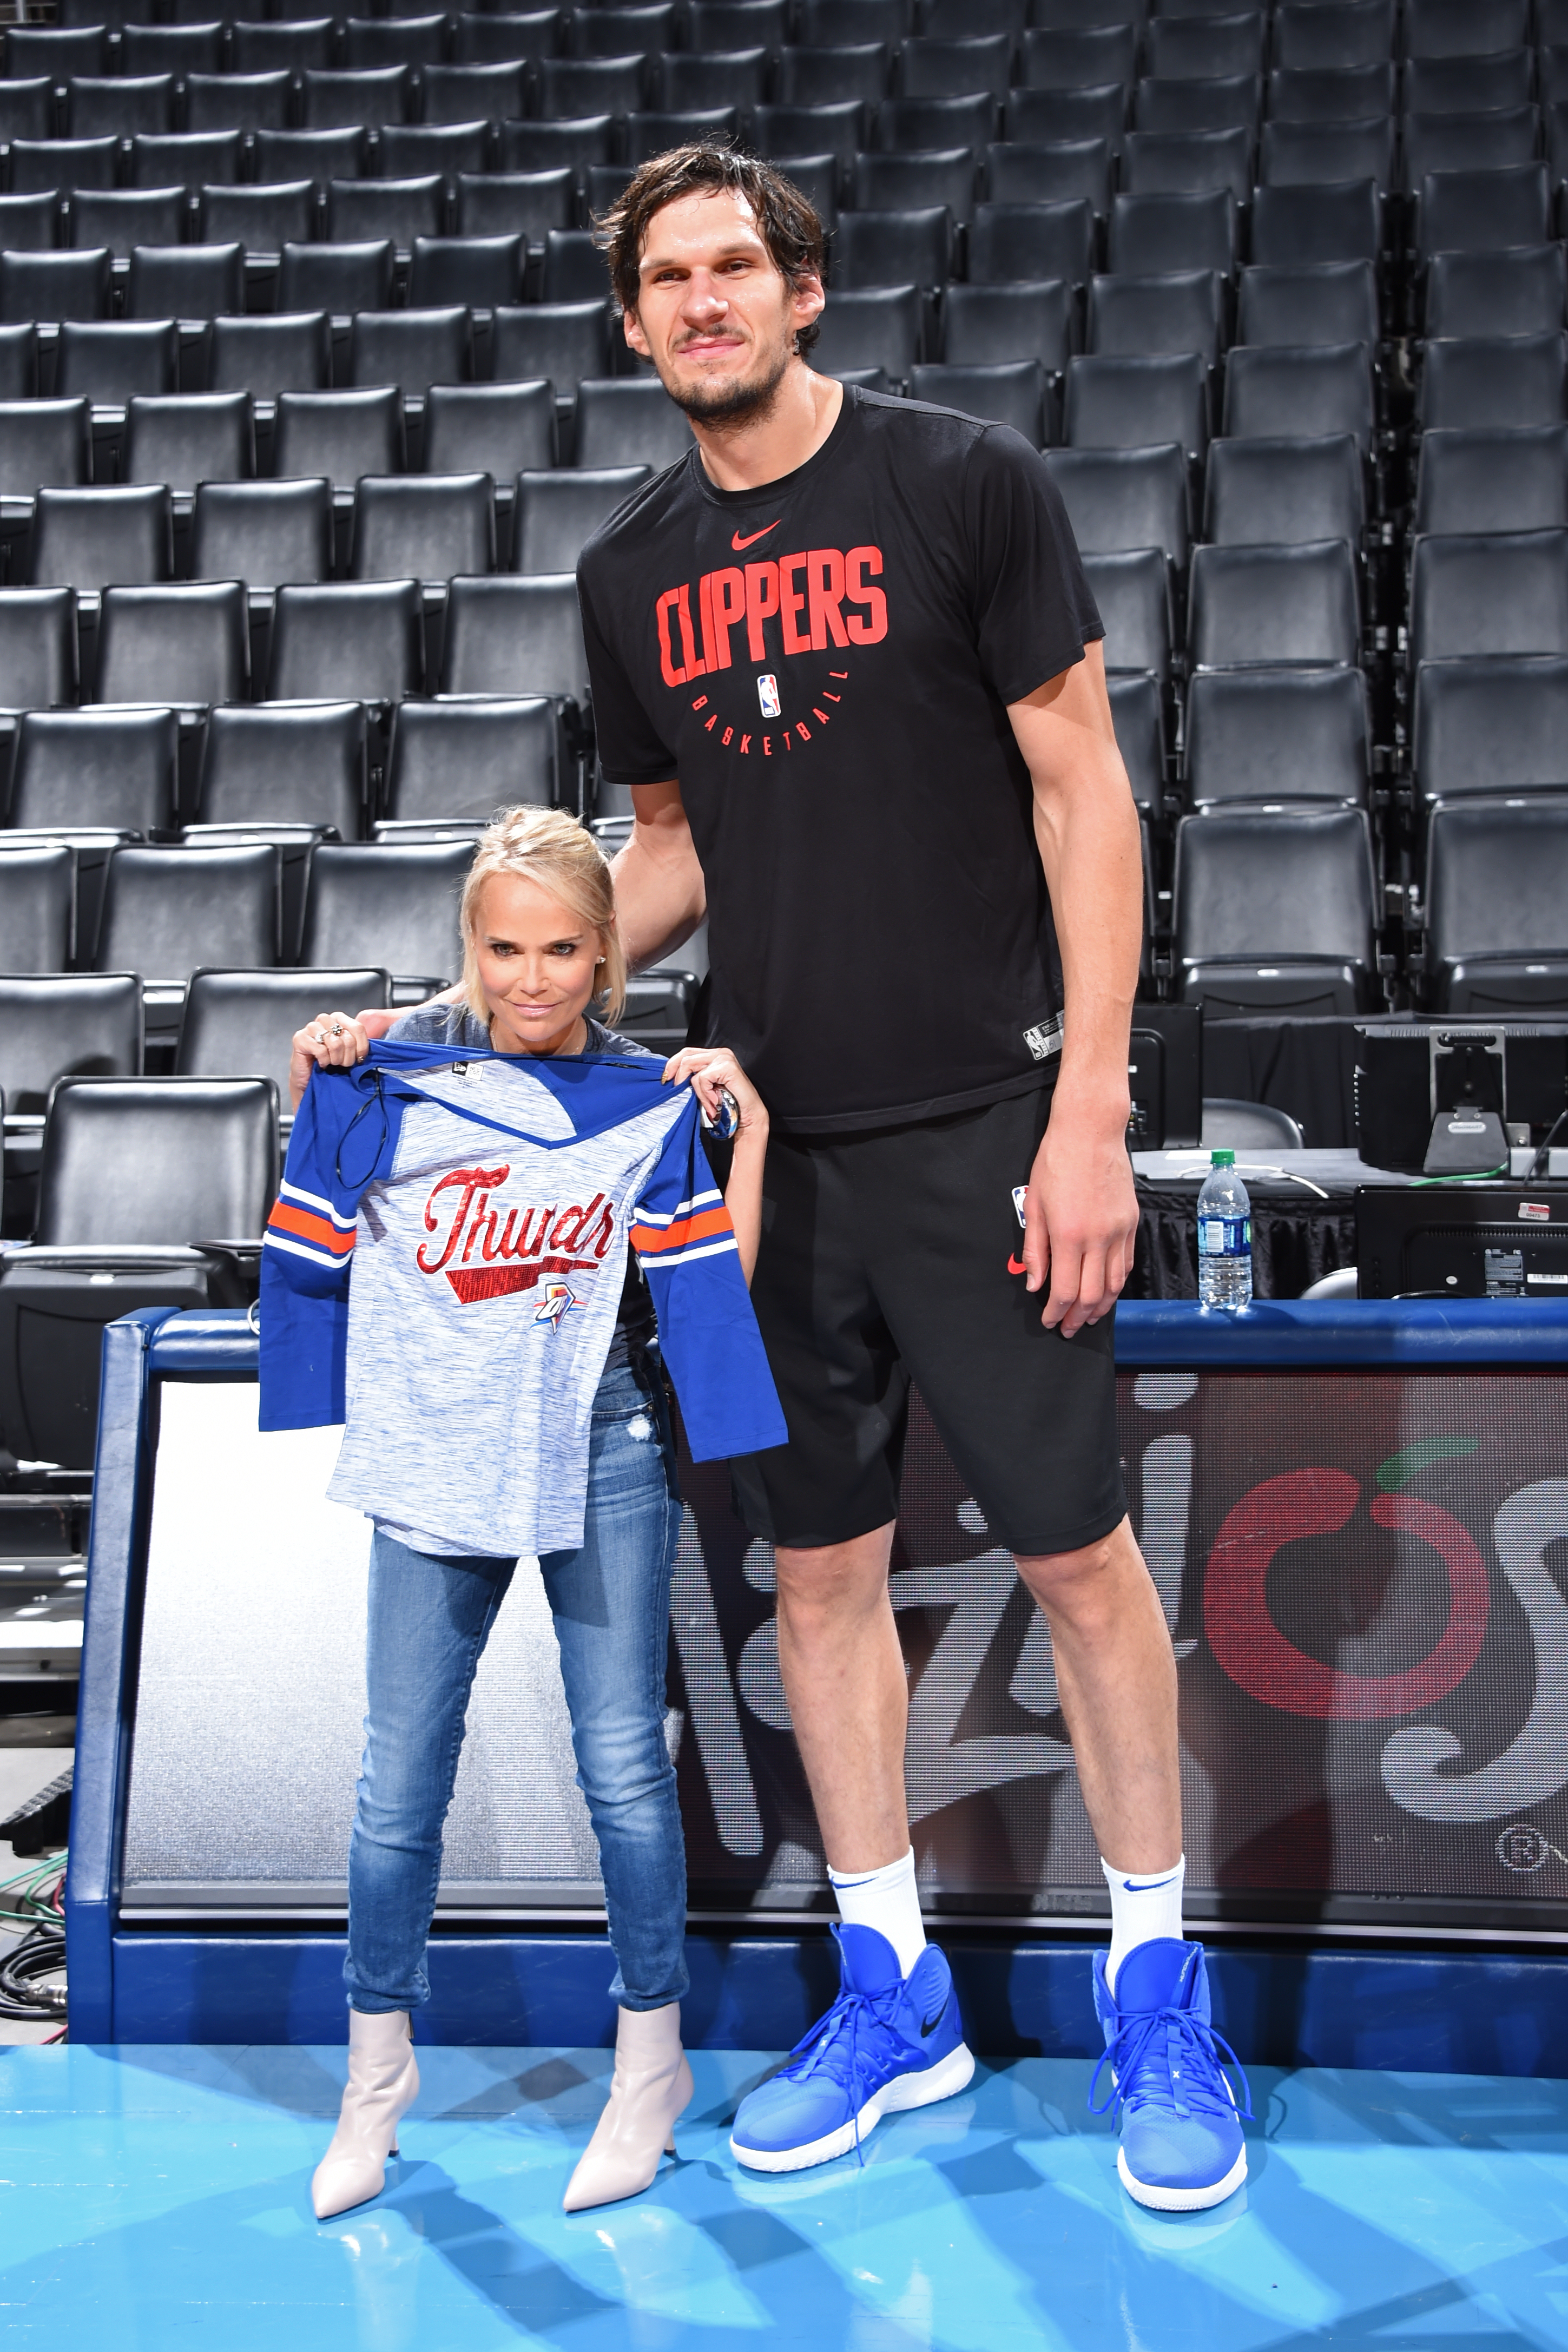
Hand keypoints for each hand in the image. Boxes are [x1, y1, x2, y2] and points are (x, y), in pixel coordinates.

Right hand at [288, 1009, 372, 1111]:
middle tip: (342, 1064)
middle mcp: (325, 1019)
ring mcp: (311, 1027)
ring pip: (335, 1043)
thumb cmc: (331, 1064)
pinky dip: (323, 1061)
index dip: (362, 1047)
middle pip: (348, 1037)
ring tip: (331, 1063)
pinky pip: (321, 1050)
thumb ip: (360, 1043)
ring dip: (335, 1059)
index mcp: (338, 1018)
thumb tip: (378, 1043)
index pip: (358, 1027)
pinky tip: (320, 1063)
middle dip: (348, 1057)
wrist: (310, 1079)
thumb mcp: (350, 1052)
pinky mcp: (299, 1038)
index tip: (359, 1059)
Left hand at [661, 1046, 767, 1137]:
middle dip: (678, 1075)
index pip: (686, 1052)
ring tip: (707, 1103)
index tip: (666, 1080)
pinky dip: (705, 1094)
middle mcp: (719, 1053)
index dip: (672, 1065)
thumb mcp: (705, 1089)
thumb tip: (672, 1079)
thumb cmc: (727, 1104)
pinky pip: (702, 1078)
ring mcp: (724, 1058)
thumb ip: (692, 1079)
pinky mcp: (727, 1067)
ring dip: (697, 1091)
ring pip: (691, 1068)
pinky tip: (715, 1101)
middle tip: (677, 1091)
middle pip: (686, 1056)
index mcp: (713, 1056)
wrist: (748, 1116)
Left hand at [1022, 1084, 1138, 1336]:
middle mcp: (1098, 1237)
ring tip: (1087, 1317)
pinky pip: (1126, 1264)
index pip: (1065, 1290)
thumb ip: (1034, 1249)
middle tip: (1067, 1327)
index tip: (1049, 1319)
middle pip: (1092, 1295)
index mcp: (1069, 1234)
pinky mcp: (1131, 1223)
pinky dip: (1116, 1284)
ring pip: (1114, 1284)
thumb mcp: (1034, 1205)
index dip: (1055, 1311)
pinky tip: (1106, 1290)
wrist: (1090, 1132)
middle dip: (1078, 1317)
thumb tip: (1033, 1281)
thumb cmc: (1058, 1160)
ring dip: (1100, 1307)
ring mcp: (1119, 1231)